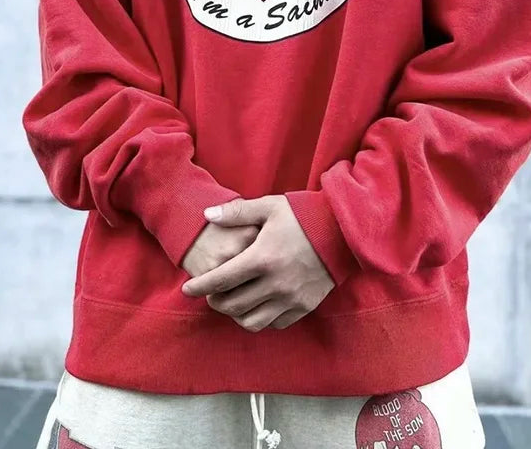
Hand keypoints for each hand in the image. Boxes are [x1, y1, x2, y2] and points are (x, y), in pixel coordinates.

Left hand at [181, 195, 334, 331]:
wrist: (343, 231)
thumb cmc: (304, 215)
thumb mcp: (270, 207)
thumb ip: (237, 212)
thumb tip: (207, 215)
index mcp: (263, 258)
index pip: (221, 280)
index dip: (200, 286)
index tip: (187, 289)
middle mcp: (276, 283)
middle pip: (233, 304)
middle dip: (215, 301)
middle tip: (209, 293)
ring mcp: (291, 298)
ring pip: (252, 320)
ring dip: (235, 314)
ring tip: (230, 302)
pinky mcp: (304, 306)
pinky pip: (275, 323)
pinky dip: (260, 318)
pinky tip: (255, 306)